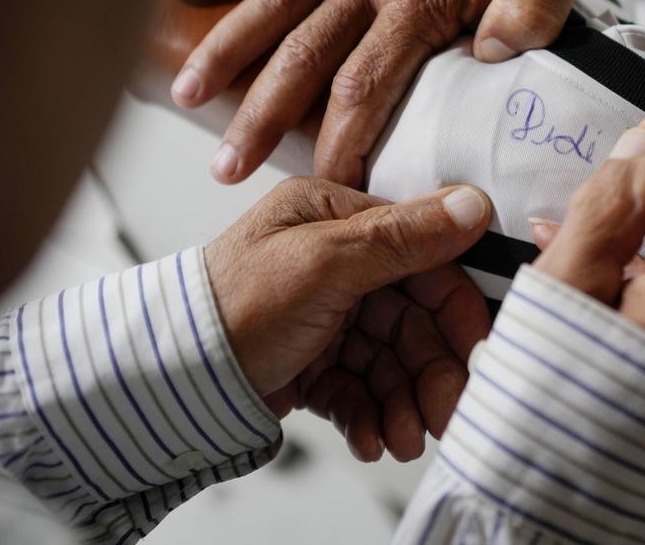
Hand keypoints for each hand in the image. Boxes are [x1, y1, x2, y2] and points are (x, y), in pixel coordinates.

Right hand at [163, 0, 595, 186]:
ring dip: (227, 51)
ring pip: (273, 4)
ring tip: (186, 95)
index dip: (343, 143)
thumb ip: (532, 11)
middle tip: (228, 169)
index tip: (326, 188)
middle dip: (263, 119)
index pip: (367, 87)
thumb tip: (489, 58)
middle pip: (304, 58)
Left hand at [204, 177, 492, 461]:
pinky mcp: (312, 360)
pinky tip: (370, 439)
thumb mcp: (322, 263)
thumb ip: (400, 237)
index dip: (454, 306)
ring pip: (389, 358)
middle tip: (446, 414)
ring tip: (403, 439)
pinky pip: (359, 387)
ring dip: (403, 402)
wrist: (167, 380)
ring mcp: (323, 313)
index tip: (477, 347)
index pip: (420, 257)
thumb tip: (471, 205)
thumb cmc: (230, 308)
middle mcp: (333, 262)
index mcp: (333, 218)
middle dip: (430, 370)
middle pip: (410, 317)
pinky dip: (370, 414)